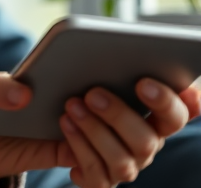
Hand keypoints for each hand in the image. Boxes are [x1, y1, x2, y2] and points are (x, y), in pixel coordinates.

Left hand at [0, 73, 200, 187]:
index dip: (184, 93)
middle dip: (137, 111)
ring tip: (67, 110)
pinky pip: (105, 177)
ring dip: (104, 132)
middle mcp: (116, 118)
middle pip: (161, 127)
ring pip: (135, 154)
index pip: (165, 93)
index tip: (174, 80)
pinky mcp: (84, 168)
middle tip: (92, 92)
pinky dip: (89, 161)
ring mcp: (103, 147)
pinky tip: (65, 150)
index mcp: (107, 84)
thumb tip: (25, 93)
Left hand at [58, 78, 199, 187]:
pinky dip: (79, 147)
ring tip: (72, 106)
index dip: (177, 102)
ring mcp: (125, 165)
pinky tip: (66, 125)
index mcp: (155, 119)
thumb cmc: (79, 95)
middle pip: (148, 139)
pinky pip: (96, 172)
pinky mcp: (100, 180)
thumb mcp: (93, 78)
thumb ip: (112, 69)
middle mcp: (145, 145)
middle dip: (120, 115)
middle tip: (93, 93)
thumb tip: (120, 52)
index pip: (180, 113)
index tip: (148, 83)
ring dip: (94, 130)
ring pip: (122, 158)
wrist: (47, 130)